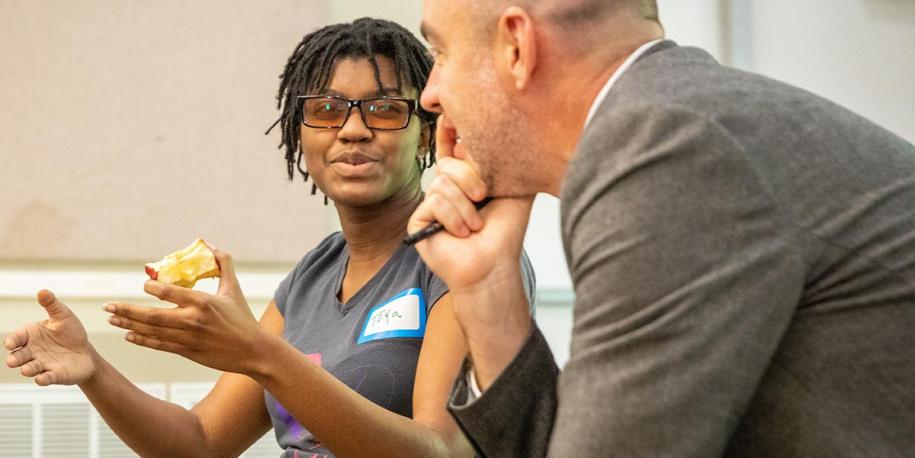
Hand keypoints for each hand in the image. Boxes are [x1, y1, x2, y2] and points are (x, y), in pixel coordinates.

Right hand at [4, 290, 95, 385]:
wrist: (85, 351)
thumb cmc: (70, 332)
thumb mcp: (63, 316)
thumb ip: (52, 305)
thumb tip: (42, 291)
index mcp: (31, 335)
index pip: (16, 338)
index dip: (12, 341)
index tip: (12, 343)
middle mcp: (32, 351)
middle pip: (18, 356)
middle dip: (14, 359)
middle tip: (12, 361)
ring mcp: (42, 364)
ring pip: (29, 368)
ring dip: (27, 369)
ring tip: (27, 370)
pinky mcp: (54, 375)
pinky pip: (45, 378)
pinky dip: (43, 379)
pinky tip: (41, 379)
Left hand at [104, 247, 271, 374]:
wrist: (253, 350)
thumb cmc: (243, 318)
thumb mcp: (234, 288)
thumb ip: (223, 264)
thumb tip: (210, 244)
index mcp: (203, 302)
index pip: (170, 292)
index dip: (152, 288)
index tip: (144, 285)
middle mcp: (192, 320)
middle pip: (152, 315)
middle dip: (127, 309)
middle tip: (108, 305)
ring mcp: (188, 338)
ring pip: (151, 331)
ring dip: (129, 324)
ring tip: (112, 318)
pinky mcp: (187, 352)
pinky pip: (159, 345)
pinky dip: (142, 340)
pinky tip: (129, 334)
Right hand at [409, 120, 534, 386]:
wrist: (493, 264)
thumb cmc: (505, 232)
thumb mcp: (516, 189)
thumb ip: (509, 161)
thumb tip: (505, 131)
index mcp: (467, 178)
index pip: (453, 146)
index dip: (450, 130)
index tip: (451, 116)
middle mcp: (448, 188)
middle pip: (449, 162)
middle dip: (470, 176)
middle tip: (484, 197)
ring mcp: (432, 203)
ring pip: (442, 181)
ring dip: (465, 206)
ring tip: (476, 225)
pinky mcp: (419, 220)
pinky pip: (434, 201)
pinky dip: (453, 217)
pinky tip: (461, 233)